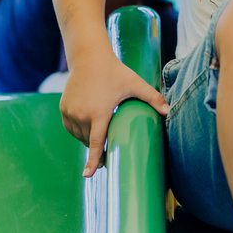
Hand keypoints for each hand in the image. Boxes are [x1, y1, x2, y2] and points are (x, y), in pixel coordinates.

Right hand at [59, 47, 169, 176]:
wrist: (89, 57)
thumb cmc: (115, 71)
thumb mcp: (134, 84)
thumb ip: (152, 98)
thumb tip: (170, 111)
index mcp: (99, 113)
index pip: (95, 143)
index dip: (93, 161)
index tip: (88, 175)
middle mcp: (81, 114)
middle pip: (89, 141)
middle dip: (98, 146)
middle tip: (109, 147)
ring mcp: (70, 112)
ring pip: (78, 136)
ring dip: (88, 139)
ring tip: (99, 133)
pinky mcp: (63, 108)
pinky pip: (70, 127)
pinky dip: (78, 130)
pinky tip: (87, 125)